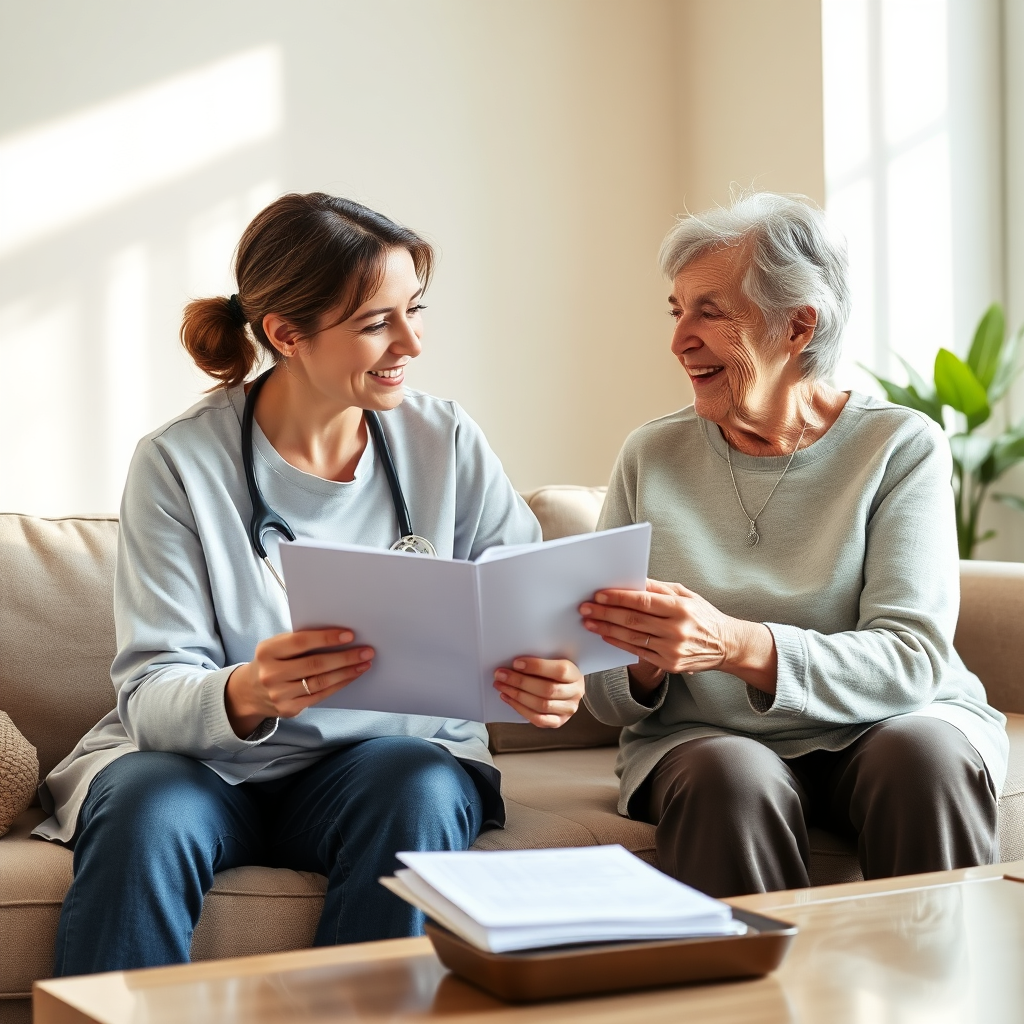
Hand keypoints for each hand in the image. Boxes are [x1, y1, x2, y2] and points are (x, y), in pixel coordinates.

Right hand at [225, 629, 374, 737]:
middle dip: (345, 657)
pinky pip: (320, 696)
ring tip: (365, 663)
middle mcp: (271, 674)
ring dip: (347, 672)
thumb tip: (340, 635)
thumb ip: (300, 641)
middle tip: (367, 650)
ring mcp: (279, 694)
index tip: (350, 635)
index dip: (326, 638)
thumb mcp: (276, 647)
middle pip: (315, 665)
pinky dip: (339, 684)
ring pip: (320, 682)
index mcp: (267, 651)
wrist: (248, 692)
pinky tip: (352, 676)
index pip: (300, 642)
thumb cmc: (272, 661)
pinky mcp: (289, 709)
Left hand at [493, 658, 583, 727]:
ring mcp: (567, 710)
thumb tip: (514, 663)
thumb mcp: (553, 661)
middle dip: (520, 682)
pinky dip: (520, 709)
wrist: (566, 687)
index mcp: (575, 674)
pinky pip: (538, 719)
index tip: (516, 663)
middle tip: (501, 675)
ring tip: (501, 686)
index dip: (536, 667)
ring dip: (517, 695)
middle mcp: (575, 693)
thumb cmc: (555, 671)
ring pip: (541, 705)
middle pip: (547, 690)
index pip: (559, 670)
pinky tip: (508, 698)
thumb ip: (539, 661)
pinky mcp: (558, 721)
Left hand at [580, 579, 776, 694]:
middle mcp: (677, 630)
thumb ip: (658, 589)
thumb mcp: (686, 595)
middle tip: (585, 607)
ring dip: (607, 629)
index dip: (619, 597)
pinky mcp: (669, 665)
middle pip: (633, 620)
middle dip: (606, 613)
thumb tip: (632, 579)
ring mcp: (672, 650)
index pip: (643, 601)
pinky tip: (605, 635)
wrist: (727, 645)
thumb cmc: (704, 616)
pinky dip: (619, 643)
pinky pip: (638, 652)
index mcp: (681, 608)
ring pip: (632, 638)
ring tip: (589, 622)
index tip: (599, 594)